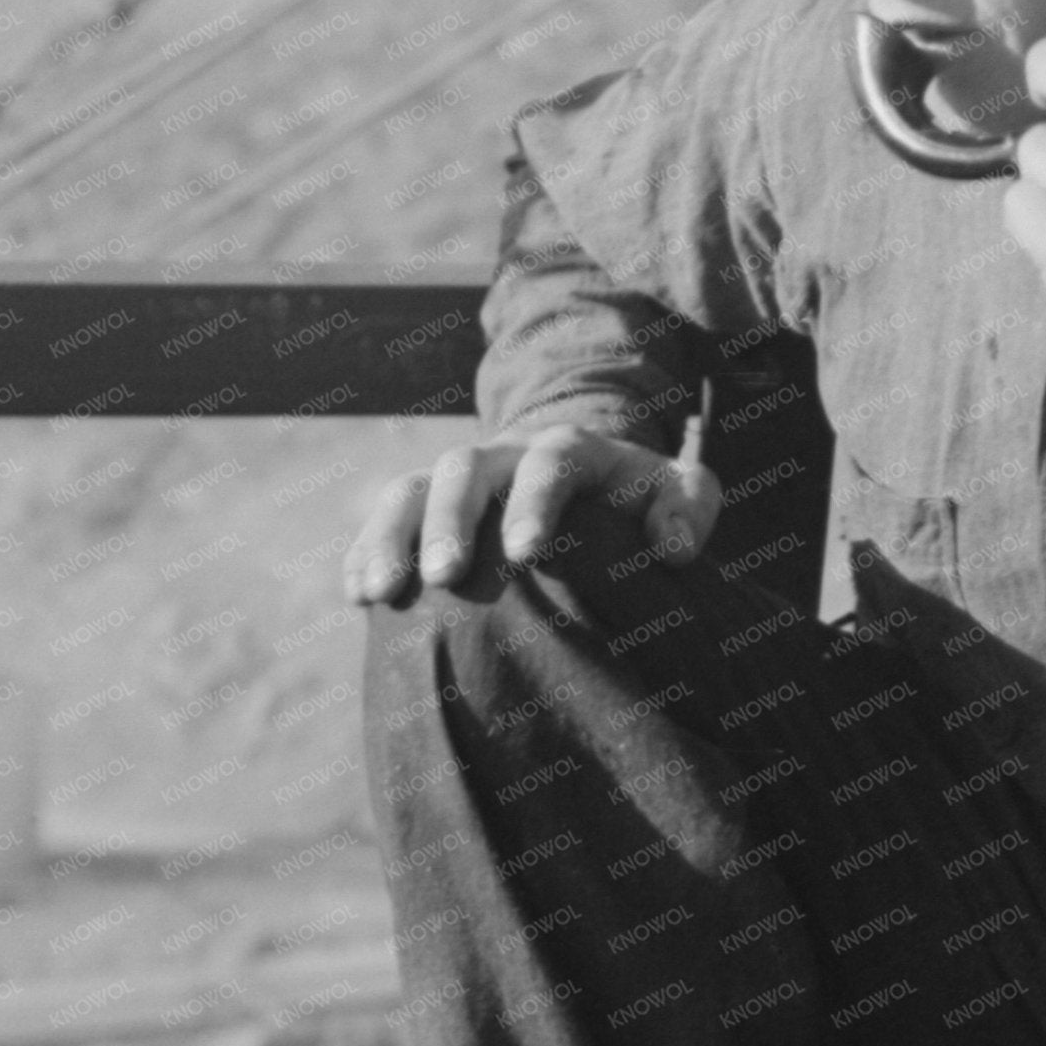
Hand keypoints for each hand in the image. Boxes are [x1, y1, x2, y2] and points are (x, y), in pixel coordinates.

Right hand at [343, 418, 719, 607]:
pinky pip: (385, 520)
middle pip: (463, 469)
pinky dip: (365, 551)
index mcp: (570, 448)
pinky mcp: (424, 508)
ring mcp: (456, 479)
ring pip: (408, 490)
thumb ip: (688, 509)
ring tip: (378, 592)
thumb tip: (673, 550)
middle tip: (443, 578)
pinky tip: (357, 597)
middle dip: (449, 520)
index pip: (549, 462)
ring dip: (390, 537)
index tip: (526, 552)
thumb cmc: (639, 497)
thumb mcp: (681, 492)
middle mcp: (503, 455)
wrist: (585, 479)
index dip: (536, 501)